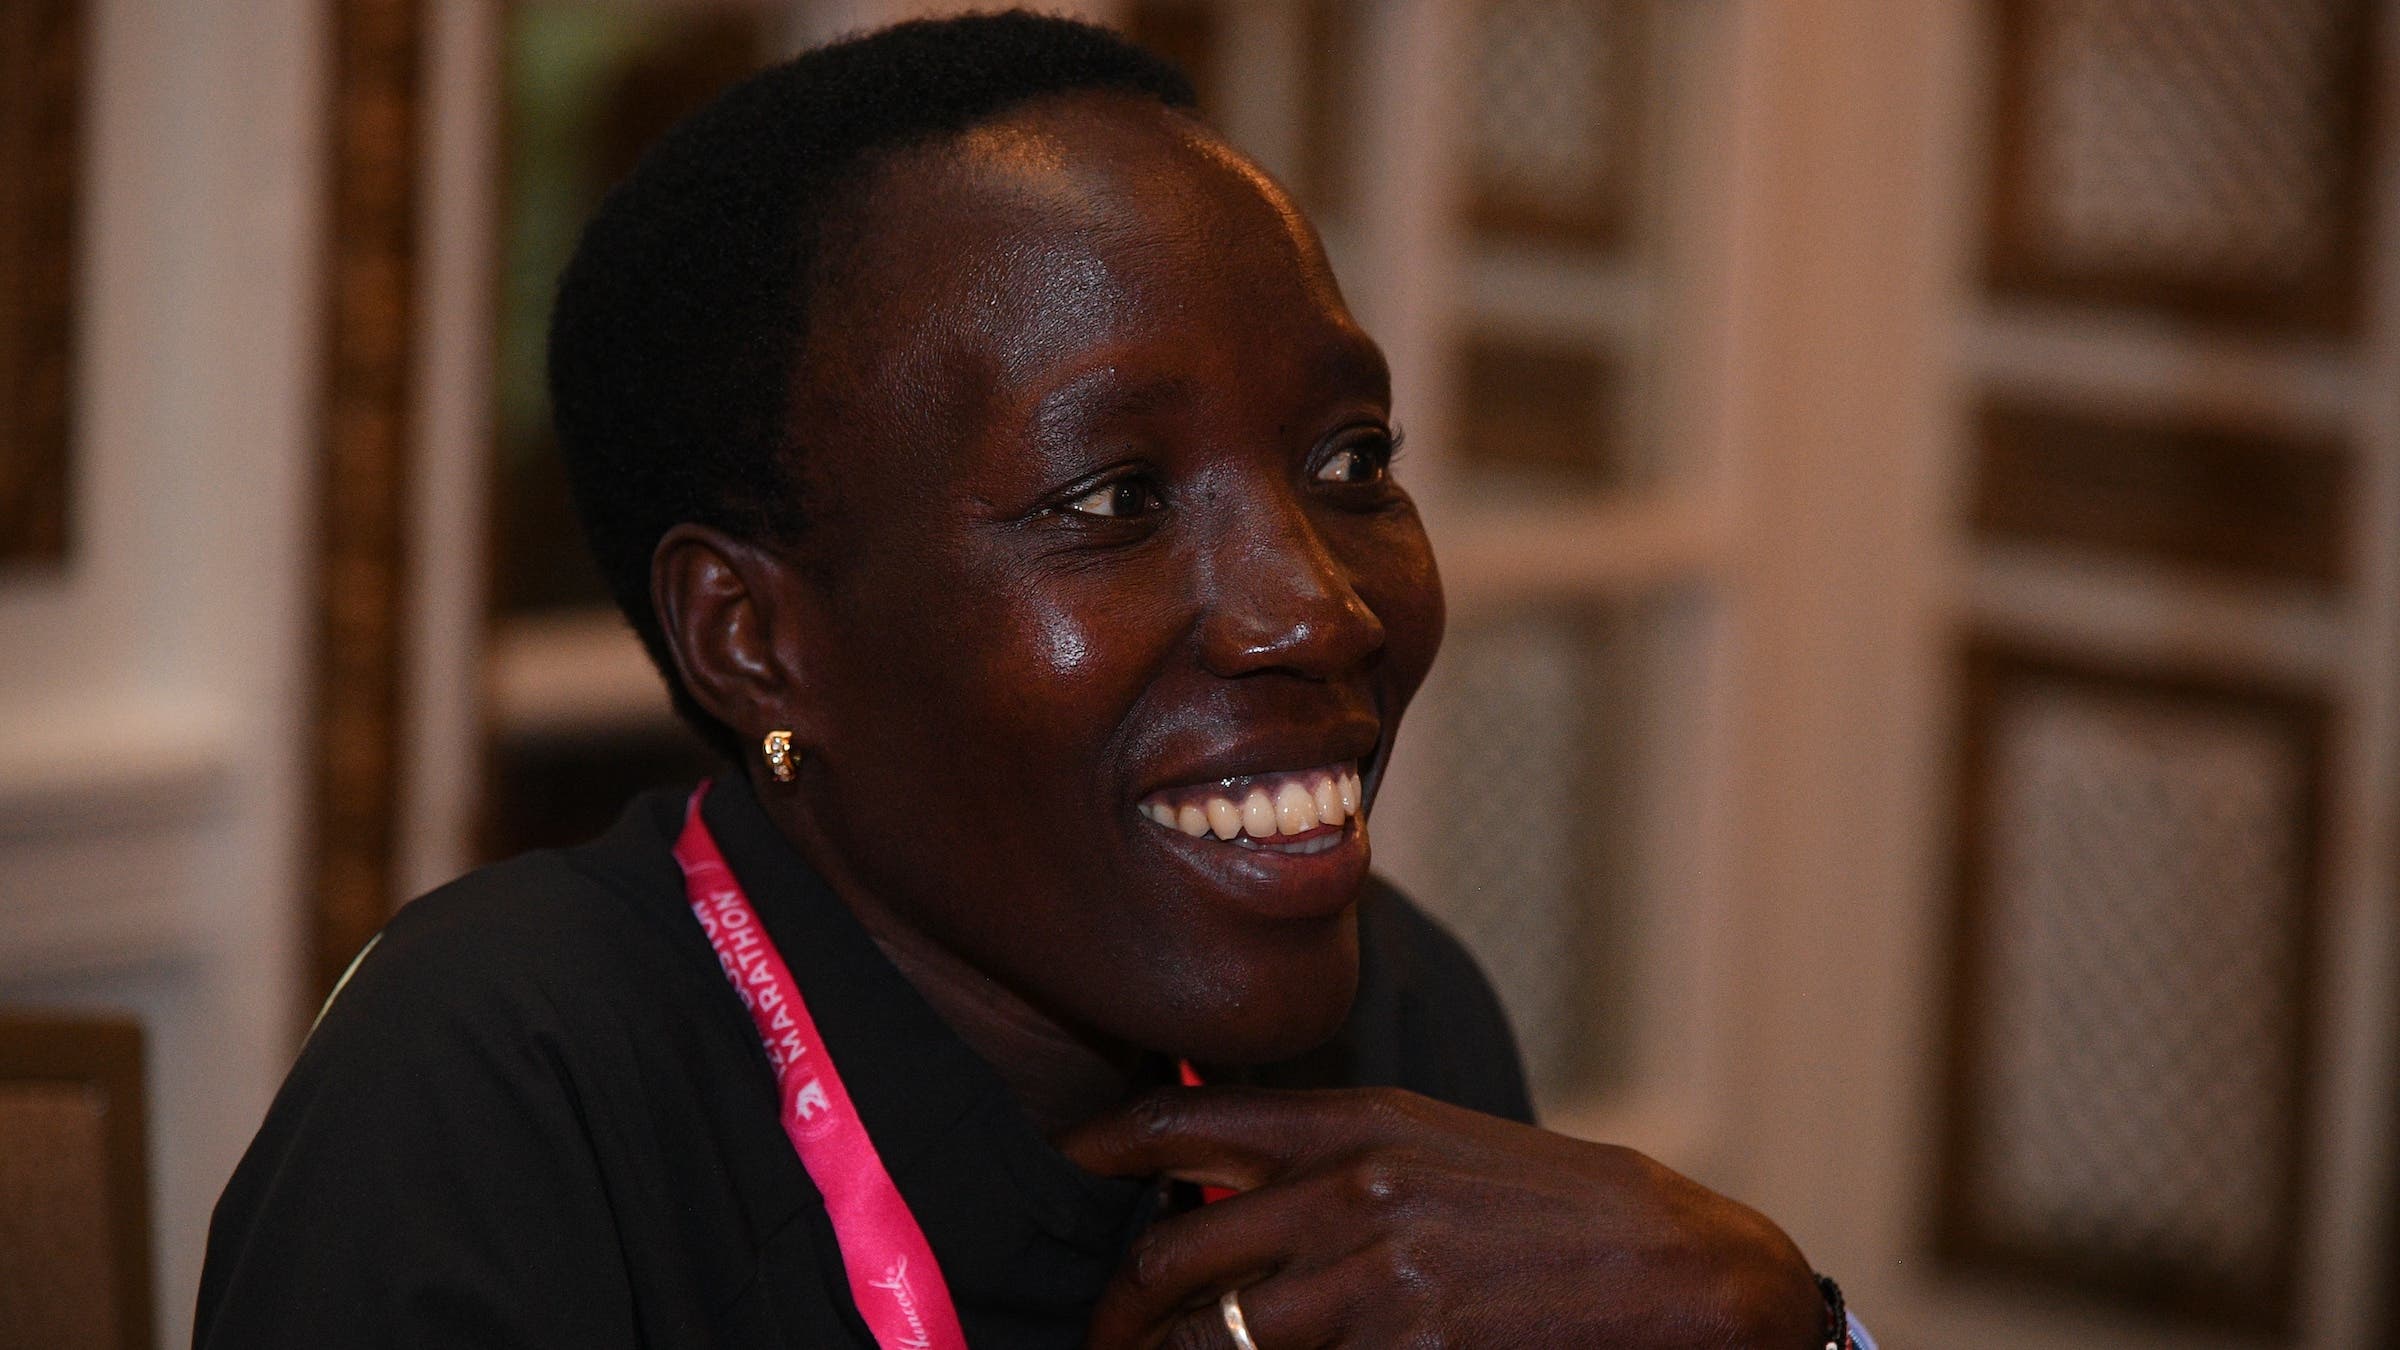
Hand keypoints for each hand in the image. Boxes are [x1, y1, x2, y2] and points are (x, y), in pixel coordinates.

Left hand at [1059, 1085, 1823, 1348]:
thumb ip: (1323, 1158)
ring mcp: (1375, 1285)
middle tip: (1106, 1343)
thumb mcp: (1431, 1143)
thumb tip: (1212, 1190)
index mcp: (1351, 1123)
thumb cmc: (1553, 1206)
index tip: (1063, 1170)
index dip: (1095, 1148)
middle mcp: (1348, 1193)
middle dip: (1117, 1317)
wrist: (1675, 1269)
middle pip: (1166, 1258)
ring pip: (1209, 1340)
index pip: (1174, 1122)